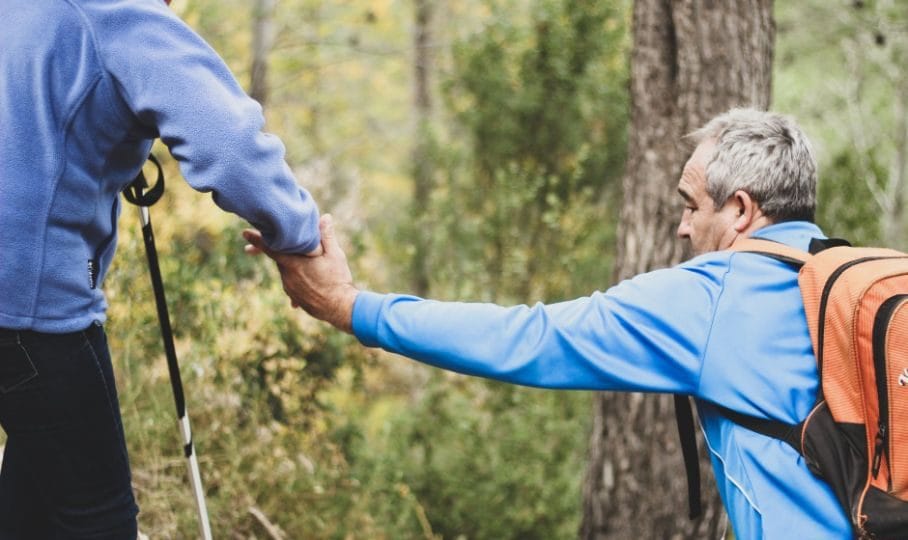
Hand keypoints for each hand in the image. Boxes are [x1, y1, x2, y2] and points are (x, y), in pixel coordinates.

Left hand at [243, 215, 357, 332]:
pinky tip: (308, 281)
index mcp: (294, 262)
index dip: (257, 239)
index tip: (244, 232)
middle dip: (278, 249)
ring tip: (307, 264)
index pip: (270, 247)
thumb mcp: (335, 255)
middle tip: (270, 244)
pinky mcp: (295, 297)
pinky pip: (292, 283)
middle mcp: (287, 275)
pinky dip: (298, 279)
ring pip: (286, 270)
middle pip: (279, 257)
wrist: (339, 308)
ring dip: (292, 264)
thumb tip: (325, 217)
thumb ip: (326, 236)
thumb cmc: (338, 280)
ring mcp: (290, 287)